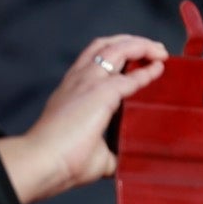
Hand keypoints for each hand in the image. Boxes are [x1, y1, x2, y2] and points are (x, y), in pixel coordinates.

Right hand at [0, 35, 166, 203]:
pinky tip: (158, 69)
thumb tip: (123, 158)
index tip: (140, 59)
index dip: (120, 55)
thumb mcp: (92, 152)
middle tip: (154, 49)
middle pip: (106, 45)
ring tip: (159, 51)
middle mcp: (78, 80)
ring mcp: (88, 83)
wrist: (43, 161)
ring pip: (117, 48)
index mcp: (72, 90)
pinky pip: (130, 76)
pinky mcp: (101, 93)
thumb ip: (109, 150)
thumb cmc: (61, 161)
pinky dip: (147, 70)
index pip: (96, 60)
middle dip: (132, 42)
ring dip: (141, 46)